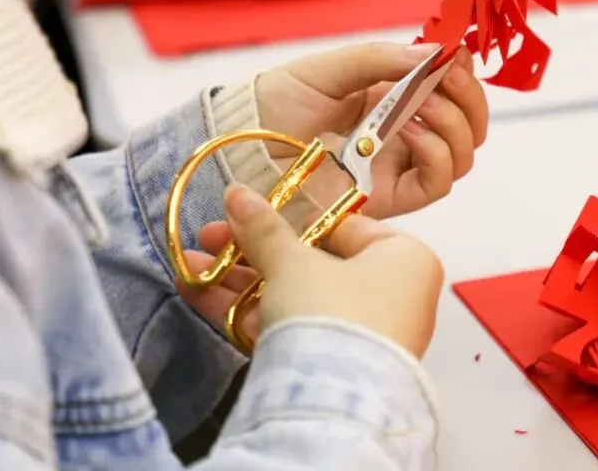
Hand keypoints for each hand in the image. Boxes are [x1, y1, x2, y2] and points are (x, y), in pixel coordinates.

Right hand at [180, 184, 443, 356]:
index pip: (344, 227)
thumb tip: (239, 196)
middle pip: (313, 264)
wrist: (333, 401)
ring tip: (192, 268)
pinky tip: (202, 297)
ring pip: (296, 299)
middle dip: (252, 253)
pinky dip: (251, 314)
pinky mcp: (335, 368)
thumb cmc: (332, 313)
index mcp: (404, 258)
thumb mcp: (292, 262)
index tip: (250, 213)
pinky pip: (292, 330)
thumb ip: (264, 229)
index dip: (291, 219)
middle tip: (210, 238)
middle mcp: (394, 297)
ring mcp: (366, 335)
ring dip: (240, 283)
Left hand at [255, 42, 488, 219]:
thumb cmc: (277, 104)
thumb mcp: (328, 69)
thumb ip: (379, 60)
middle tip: (449, 77)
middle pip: (468, 125)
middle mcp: (403, 134)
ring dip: (452, 124)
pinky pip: (436, 183)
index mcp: (392, 99)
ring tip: (420, 106)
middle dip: (469, 99)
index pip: (450, 89)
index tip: (457, 54)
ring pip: (461, 155)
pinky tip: (407, 134)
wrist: (243, 147)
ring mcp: (397, 167)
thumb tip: (435, 51)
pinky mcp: (388, 198)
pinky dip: (436, 155)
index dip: (463, 73)